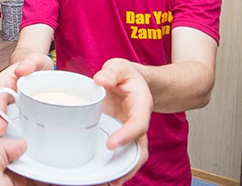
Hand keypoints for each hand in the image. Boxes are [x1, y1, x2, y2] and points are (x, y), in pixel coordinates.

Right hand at [0, 53, 52, 146]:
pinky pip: (2, 121)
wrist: (36, 67)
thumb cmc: (34, 64)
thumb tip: (22, 68)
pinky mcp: (10, 110)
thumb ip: (30, 62)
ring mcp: (5, 102)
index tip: (0, 126)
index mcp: (4, 81)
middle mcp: (1, 93)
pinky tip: (0, 145)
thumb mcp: (36, 59)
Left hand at [93, 58, 152, 184]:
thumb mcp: (119, 66)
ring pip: (131, 156)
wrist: (131, 80)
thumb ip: (111, 71)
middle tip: (112, 179)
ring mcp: (129, 132)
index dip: (127, 135)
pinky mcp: (119, 136)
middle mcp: (138, 122)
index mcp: (141, 105)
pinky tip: (100, 176)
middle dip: (129, 166)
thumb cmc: (125, 74)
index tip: (110, 144)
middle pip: (140, 149)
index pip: (138, 124)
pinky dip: (113, 165)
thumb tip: (100, 79)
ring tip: (106, 183)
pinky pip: (119, 153)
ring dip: (122, 171)